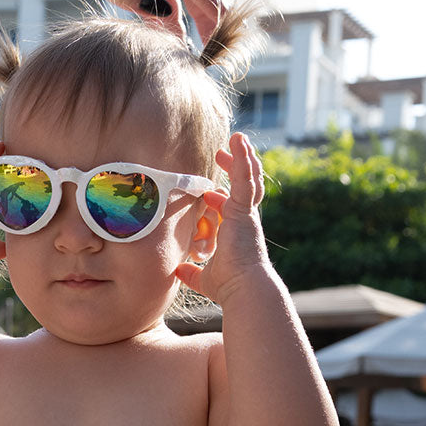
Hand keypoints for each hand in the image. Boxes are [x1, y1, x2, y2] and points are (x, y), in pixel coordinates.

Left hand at [174, 134, 270, 303]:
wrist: (244, 287)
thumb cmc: (228, 286)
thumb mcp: (204, 277)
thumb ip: (192, 273)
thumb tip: (178, 272)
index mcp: (236, 233)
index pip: (230, 208)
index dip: (220, 199)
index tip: (208, 193)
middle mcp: (244, 220)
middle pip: (243, 187)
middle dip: (234, 169)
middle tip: (222, 155)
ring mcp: (246, 213)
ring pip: (248, 177)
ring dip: (242, 156)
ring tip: (237, 138)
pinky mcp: (244, 209)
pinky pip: (244, 178)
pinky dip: (242, 158)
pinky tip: (238, 141)